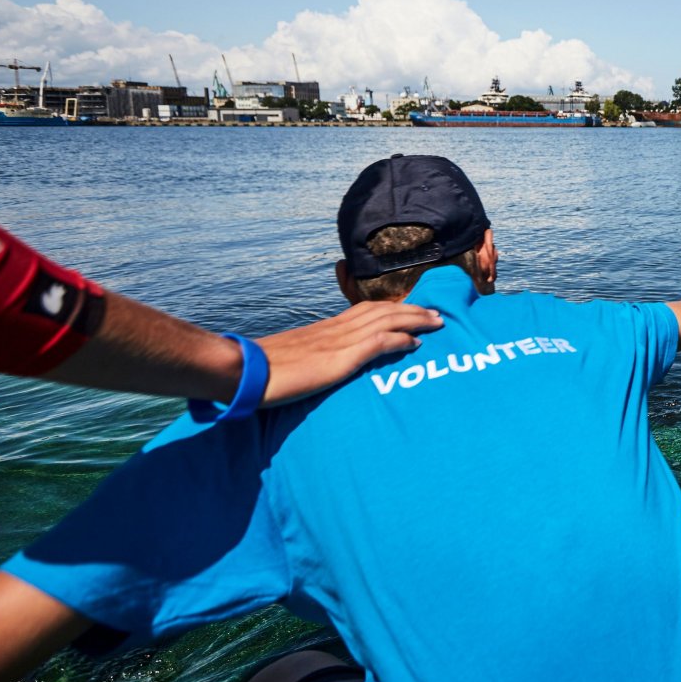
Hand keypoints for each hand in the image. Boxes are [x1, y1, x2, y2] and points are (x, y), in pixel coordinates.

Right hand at [257, 301, 442, 404]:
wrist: (243, 371)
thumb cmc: (262, 372)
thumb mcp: (294, 361)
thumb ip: (311, 360)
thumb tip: (318, 369)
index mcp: (325, 328)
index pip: (365, 310)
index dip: (391, 309)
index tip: (412, 310)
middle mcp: (335, 328)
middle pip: (382, 310)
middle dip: (412, 310)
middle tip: (437, 313)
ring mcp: (338, 341)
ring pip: (386, 320)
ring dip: (415, 319)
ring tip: (437, 322)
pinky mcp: (339, 358)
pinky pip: (378, 343)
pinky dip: (400, 339)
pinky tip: (417, 343)